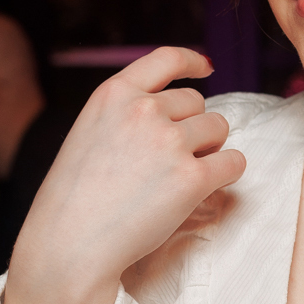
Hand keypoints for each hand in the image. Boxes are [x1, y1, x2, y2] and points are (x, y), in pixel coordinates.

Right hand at [4, 47, 245, 303]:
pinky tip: (209, 188)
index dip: (192, 61)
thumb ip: (126, 115)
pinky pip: (233, 162)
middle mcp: (144, 109)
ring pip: (218, 128)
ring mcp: (170, 142)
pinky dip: (227, 173)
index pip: (166, 59)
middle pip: (197, 102)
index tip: (206, 68)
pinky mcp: (191, 178)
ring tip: (181, 176)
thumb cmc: (75, 199)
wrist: (70, 244)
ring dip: (210, 149)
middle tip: (171, 161)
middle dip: (192, 127)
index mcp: (114, 94)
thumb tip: (179, 111)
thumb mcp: (89, 134)